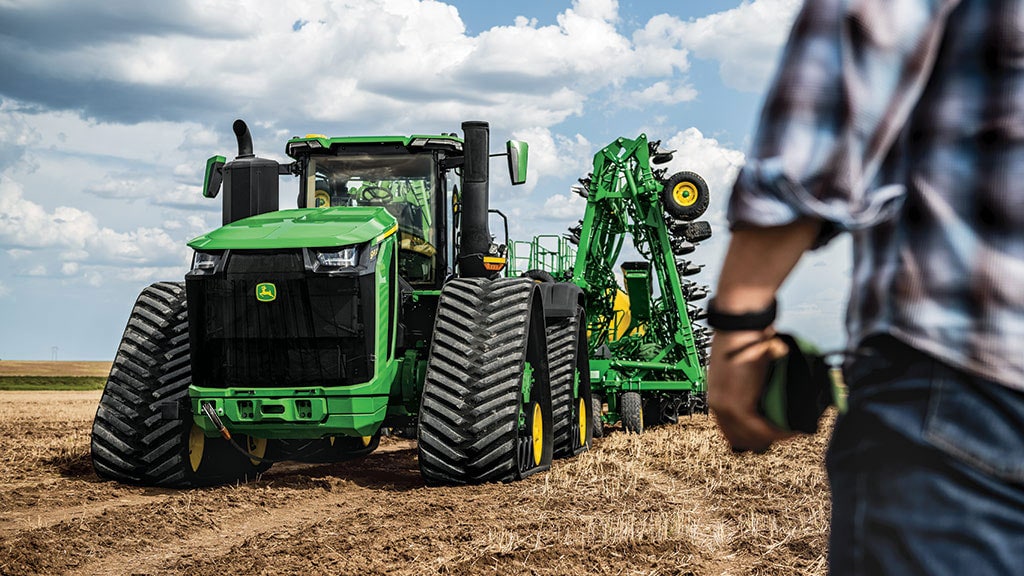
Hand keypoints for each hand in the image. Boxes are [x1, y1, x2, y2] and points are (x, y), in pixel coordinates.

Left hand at [708, 328, 794, 451]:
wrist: (741, 329)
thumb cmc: (744, 341)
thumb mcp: (742, 368)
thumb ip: (748, 385)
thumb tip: (765, 394)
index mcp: (716, 396)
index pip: (730, 429)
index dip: (751, 436)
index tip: (769, 434)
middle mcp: (717, 404)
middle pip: (739, 438)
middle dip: (762, 440)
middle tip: (783, 435)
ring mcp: (726, 407)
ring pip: (751, 437)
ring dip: (774, 437)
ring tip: (792, 432)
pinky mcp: (738, 407)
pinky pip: (761, 430)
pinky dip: (778, 433)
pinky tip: (790, 430)